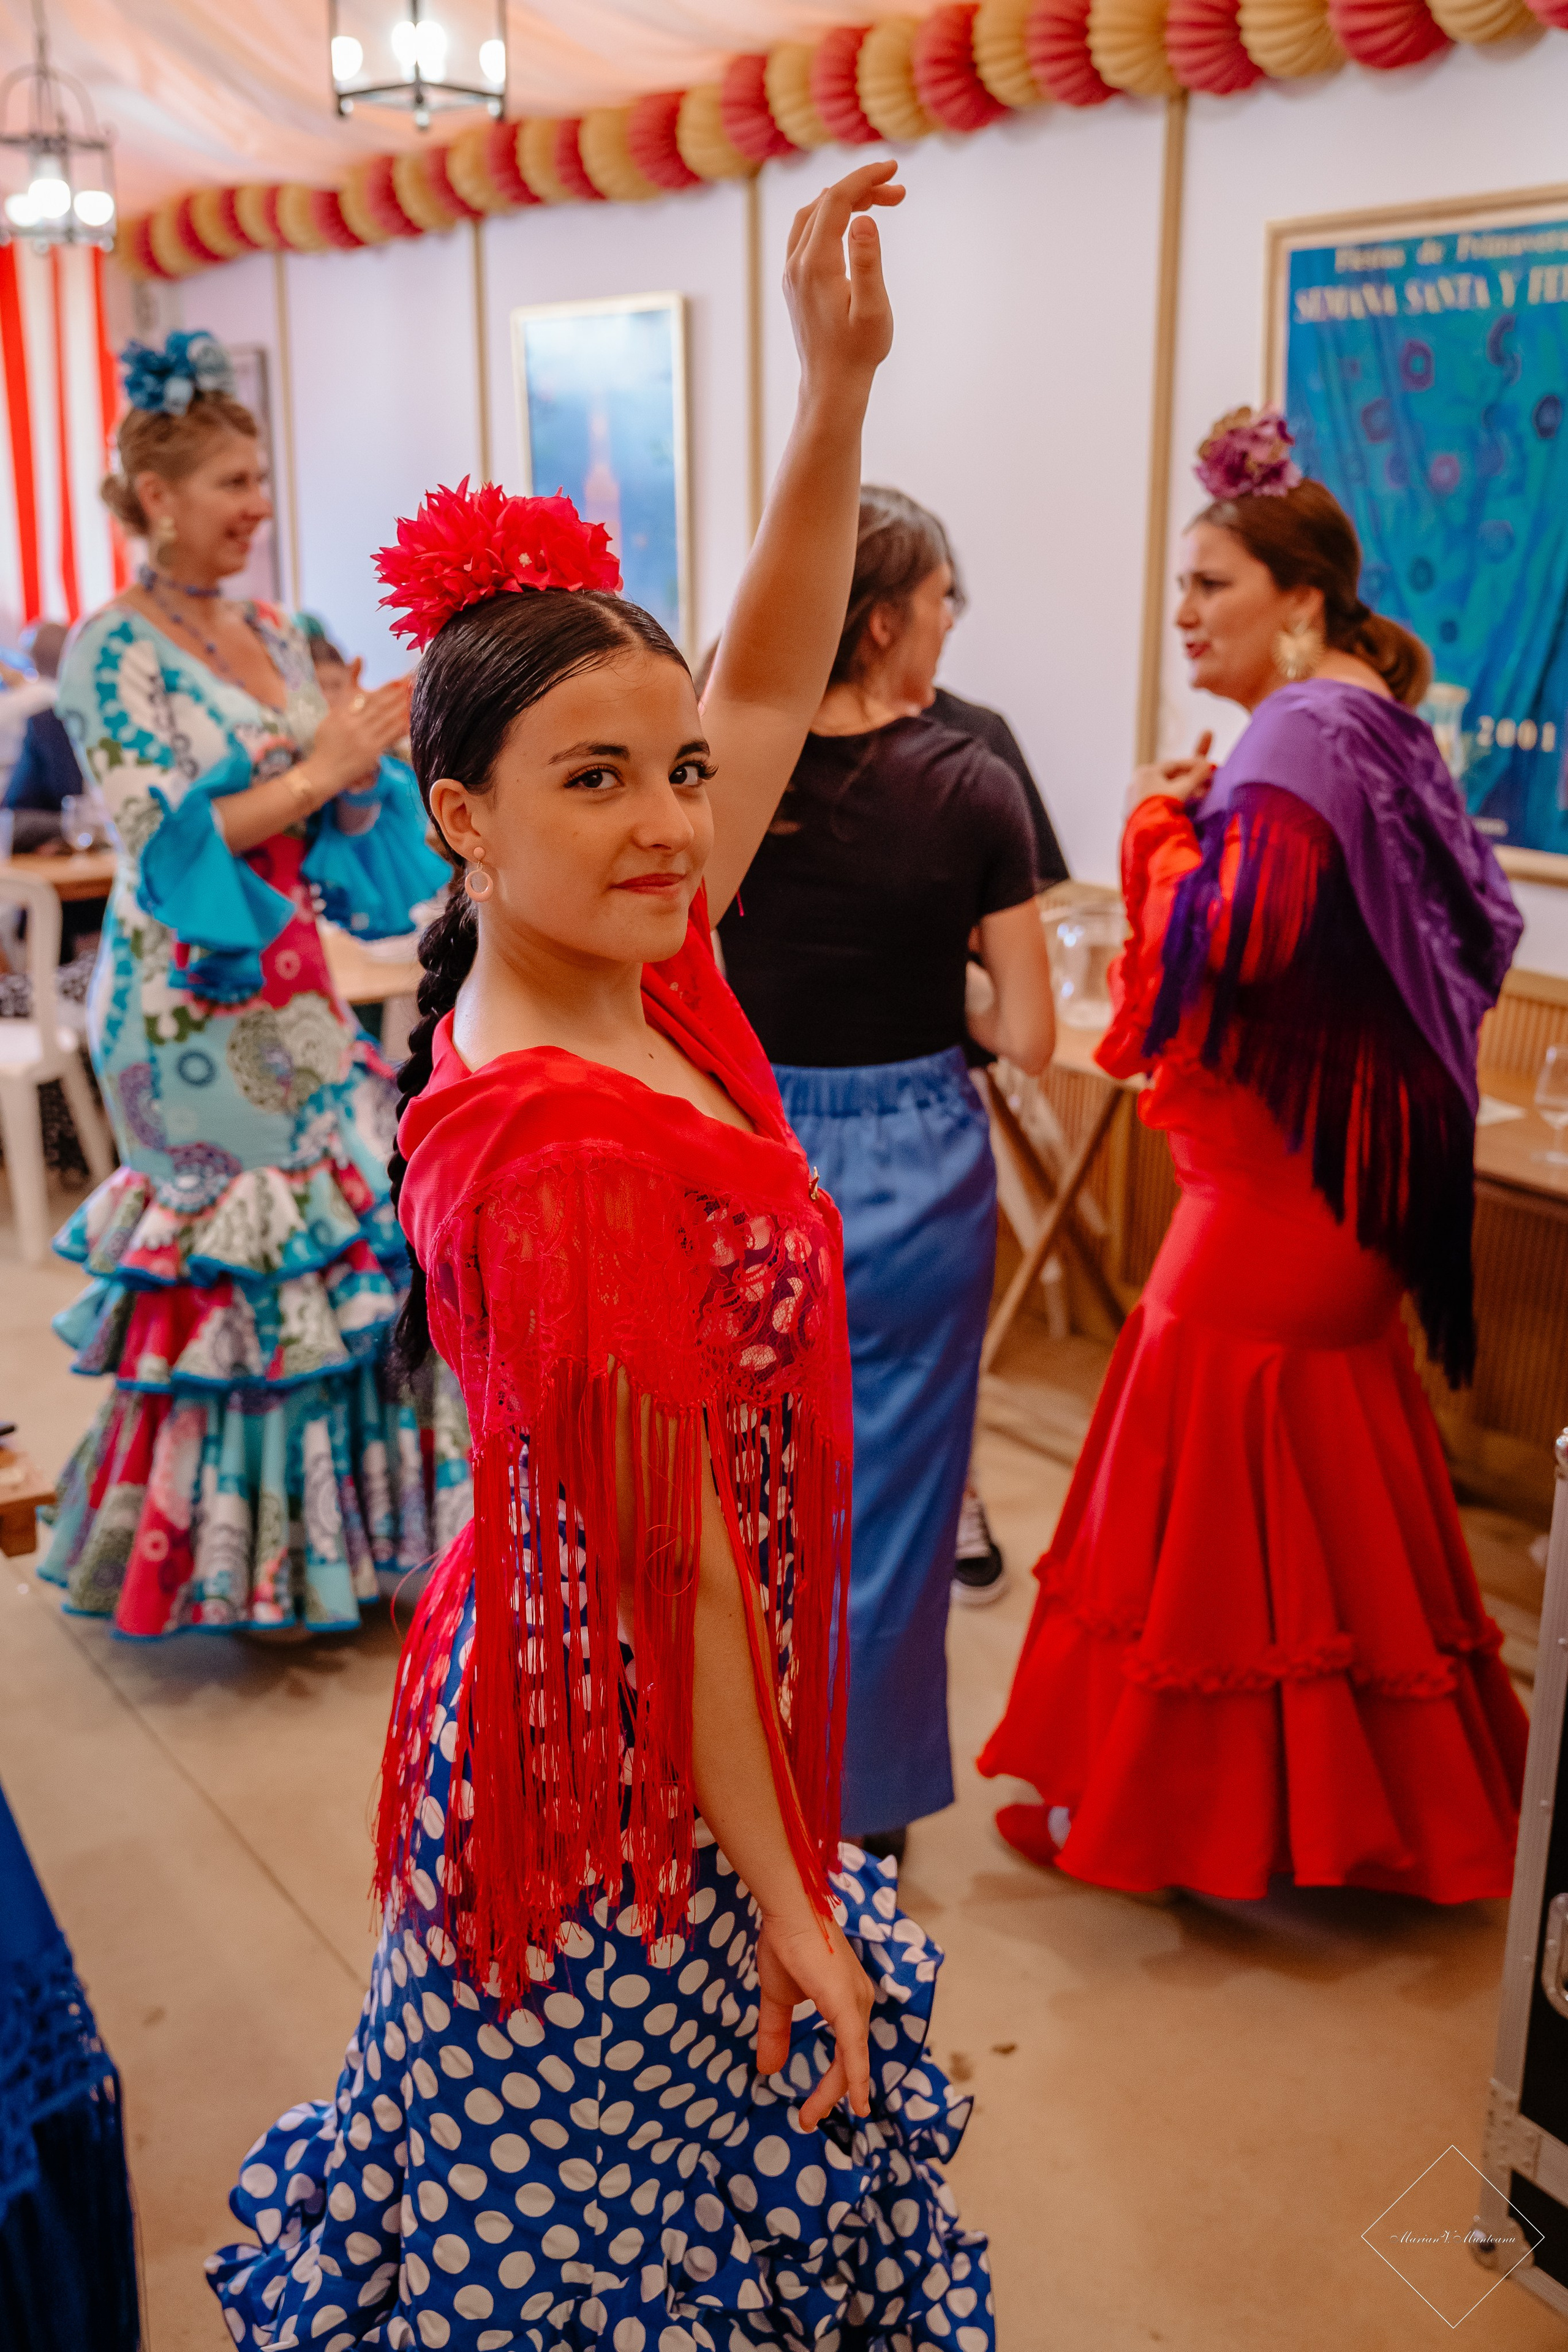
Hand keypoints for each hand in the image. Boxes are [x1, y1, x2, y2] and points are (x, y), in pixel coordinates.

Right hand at [307, 676, 412, 797]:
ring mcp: (362, 737)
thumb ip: (345, 694)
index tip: (400, 680)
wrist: (323, 771)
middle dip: (399, 693)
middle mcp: (353, 722)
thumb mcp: (331, 716)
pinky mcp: (371, 751)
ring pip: (387, 718)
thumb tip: (358, 662)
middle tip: (414, 683)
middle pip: (381, 705)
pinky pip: (389, 736)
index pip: (368, 697)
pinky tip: (412, 720)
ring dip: (403, 707)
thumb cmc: (326, 744)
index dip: (386, 688)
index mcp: (343, 712)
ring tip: (416, 698)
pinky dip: (401, 727)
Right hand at [754, 1908, 873, 2129]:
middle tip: (806, 2121)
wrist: (788, 1912)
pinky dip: (856, 2077)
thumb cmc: (785, 1945)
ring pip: (852, 2060)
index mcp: (848, 2000)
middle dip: (829, 2094)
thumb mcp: (778, 1999)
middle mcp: (861, 2001)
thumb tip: (767, 2070)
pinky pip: (854, 2049)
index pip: (846, 2052)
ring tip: (811, 2118)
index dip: (830, 2084)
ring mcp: (858, 2002)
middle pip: (850, 2061)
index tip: (810, 2111)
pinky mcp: (848, 2003)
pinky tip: (858, 2101)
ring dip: (834, 2092)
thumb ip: (776, 2033)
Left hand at [784, 160, 903, 399]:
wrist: (831, 385)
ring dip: (845, 200)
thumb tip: (863, 219)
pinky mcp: (794, 282)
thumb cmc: (858, 351)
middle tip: (899, 192)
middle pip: (825, 204)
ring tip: (880, 202)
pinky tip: (851, 222)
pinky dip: (829, 217)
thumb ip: (867, 262)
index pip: (836, 201)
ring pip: (812, 215)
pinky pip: (806, 233)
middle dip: (862, 188)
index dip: (865, 179)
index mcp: (816, 264)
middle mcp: (796, 263)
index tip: (893, 169)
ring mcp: (791, 272)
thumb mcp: (873, 309)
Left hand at [1125, 730, 1213, 817]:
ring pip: (1164, 791)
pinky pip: (1157, 803)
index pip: (1173, 765)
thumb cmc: (1164, 806)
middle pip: (1169, 778)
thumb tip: (1209, 766)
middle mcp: (1137, 783)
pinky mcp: (1136, 813)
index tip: (1206, 767)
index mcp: (1145, 772)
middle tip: (1206, 784)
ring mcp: (1134, 799)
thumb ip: (1197, 777)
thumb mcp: (1184, 789)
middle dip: (1190, 781)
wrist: (1147, 833)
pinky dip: (1172, 802)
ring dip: (1183, 792)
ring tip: (1200, 796)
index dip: (1193, 765)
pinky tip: (1185, 807)